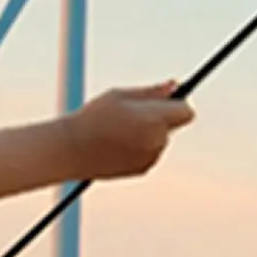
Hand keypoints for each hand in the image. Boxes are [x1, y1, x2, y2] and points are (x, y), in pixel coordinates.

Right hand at [66, 82, 194, 180]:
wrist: (71, 151)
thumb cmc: (93, 118)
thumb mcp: (120, 96)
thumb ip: (152, 92)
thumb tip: (175, 86)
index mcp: (154, 119)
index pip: (185, 112)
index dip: (177, 104)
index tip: (165, 100)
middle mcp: (156, 141)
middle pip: (172, 126)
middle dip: (159, 118)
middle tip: (131, 113)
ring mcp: (150, 158)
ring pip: (160, 140)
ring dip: (148, 133)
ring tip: (118, 129)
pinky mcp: (142, 170)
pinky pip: (149, 153)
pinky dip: (139, 147)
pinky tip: (116, 144)